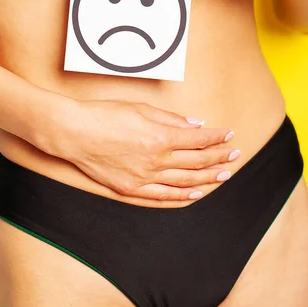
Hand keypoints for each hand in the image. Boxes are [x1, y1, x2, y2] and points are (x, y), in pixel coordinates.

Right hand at [46, 99, 238, 201]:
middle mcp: (156, 160)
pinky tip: (194, 196)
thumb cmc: (103, 115)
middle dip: (219, 158)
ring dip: (207, 179)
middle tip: (234, 155)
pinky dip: (180, 198)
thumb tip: (195, 124)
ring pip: (184, 183)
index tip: (229, 135)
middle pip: (197, 162)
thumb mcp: (140, 108)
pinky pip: (161, 198)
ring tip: (223, 175)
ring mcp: (143, 178)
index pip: (199, 140)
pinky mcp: (129, 189)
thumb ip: (171, 119)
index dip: (217, 138)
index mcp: (160, 137)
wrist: (73, 132)